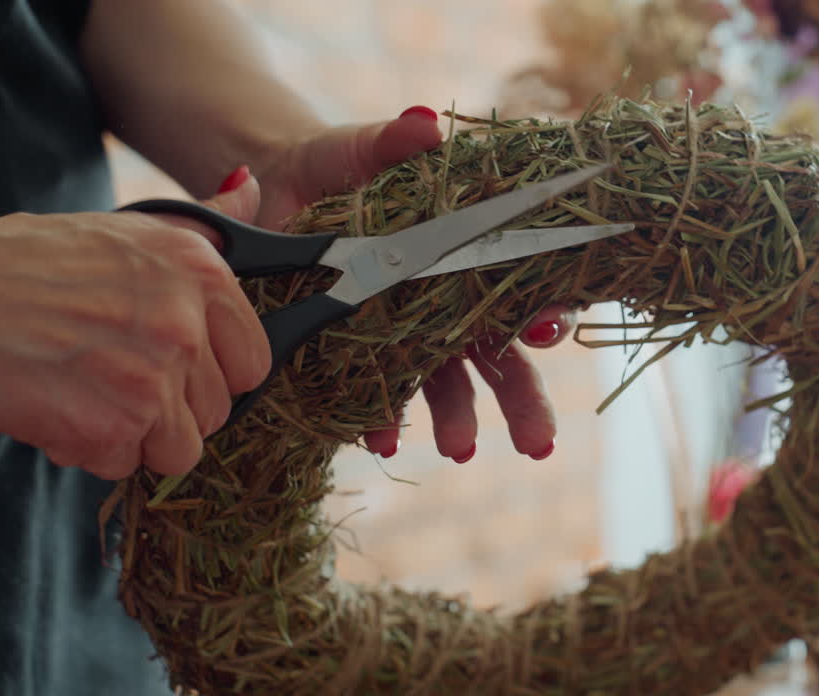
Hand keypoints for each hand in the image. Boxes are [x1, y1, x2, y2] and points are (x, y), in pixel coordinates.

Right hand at [0, 181, 270, 479]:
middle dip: (170, 409)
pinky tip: (58, 407)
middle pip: (216, 412)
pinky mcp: (111, 424)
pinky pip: (123, 465)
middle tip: (114, 376)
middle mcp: (186, 323)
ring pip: (179, 449)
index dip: (215, 373)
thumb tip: (251, 189)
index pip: (254, 361)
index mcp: (201, 271)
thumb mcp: (129, 228)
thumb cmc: (30, 261)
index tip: (181, 367)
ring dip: (135, 437)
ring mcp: (152, 377)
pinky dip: (89, 451)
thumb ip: (204, 224)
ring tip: (89, 393)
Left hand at [251, 106, 569, 461]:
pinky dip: (384, 424)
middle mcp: (450, 307)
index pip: (525, 291)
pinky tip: (381, 441)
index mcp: (467, 257)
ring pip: (452, 390)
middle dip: (525, 403)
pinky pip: (382, 402)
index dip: (546, 315)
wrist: (270, 196)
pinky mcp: (362, 361)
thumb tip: (425, 124)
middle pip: (503, 360)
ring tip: (454, 449)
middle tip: (536, 443)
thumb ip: (392, 142)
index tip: (548, 331)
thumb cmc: (330, 169)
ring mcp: (410, 340)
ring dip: (460, 422)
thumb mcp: (357, 149)